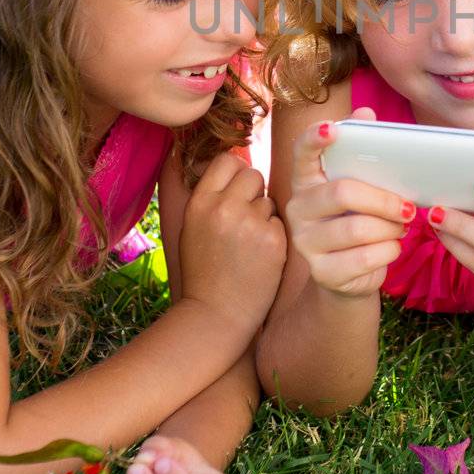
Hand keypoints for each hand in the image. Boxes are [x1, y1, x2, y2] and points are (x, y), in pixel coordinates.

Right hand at [177, 151, 285, 330]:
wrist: (216, 314)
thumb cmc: (204, 271)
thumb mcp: (192, 228)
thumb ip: (211, 198)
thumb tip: (236, 164)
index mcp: (199, 203)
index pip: (227, 160)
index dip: (235, 172)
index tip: (236, 189)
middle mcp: (224, 208)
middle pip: (253, 174)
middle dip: (253, 192)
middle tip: (245, 219)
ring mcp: (250, 223)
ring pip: (270, 200)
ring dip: (265, 216)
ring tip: (249, 243)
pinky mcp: (273, 240)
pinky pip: (281, 222)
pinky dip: (274, 236)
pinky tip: (261, 256)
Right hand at [284, 107, 413, 298]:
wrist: (349, 274)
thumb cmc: (358, 219)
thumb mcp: (361, 187)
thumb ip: (363, 152)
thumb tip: (366, 113)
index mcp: (307, 180)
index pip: (302, 152)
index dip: (314, 139)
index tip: (332, 129)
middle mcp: (298, 209)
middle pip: (343, 192)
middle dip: (384, 199)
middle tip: (408, 207)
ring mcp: (306, 242)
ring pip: (358, 228)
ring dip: (390, 228)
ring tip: (401, 227)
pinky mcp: (322, 272)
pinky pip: (365, 257)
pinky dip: (389, 250)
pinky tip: (393, 246)